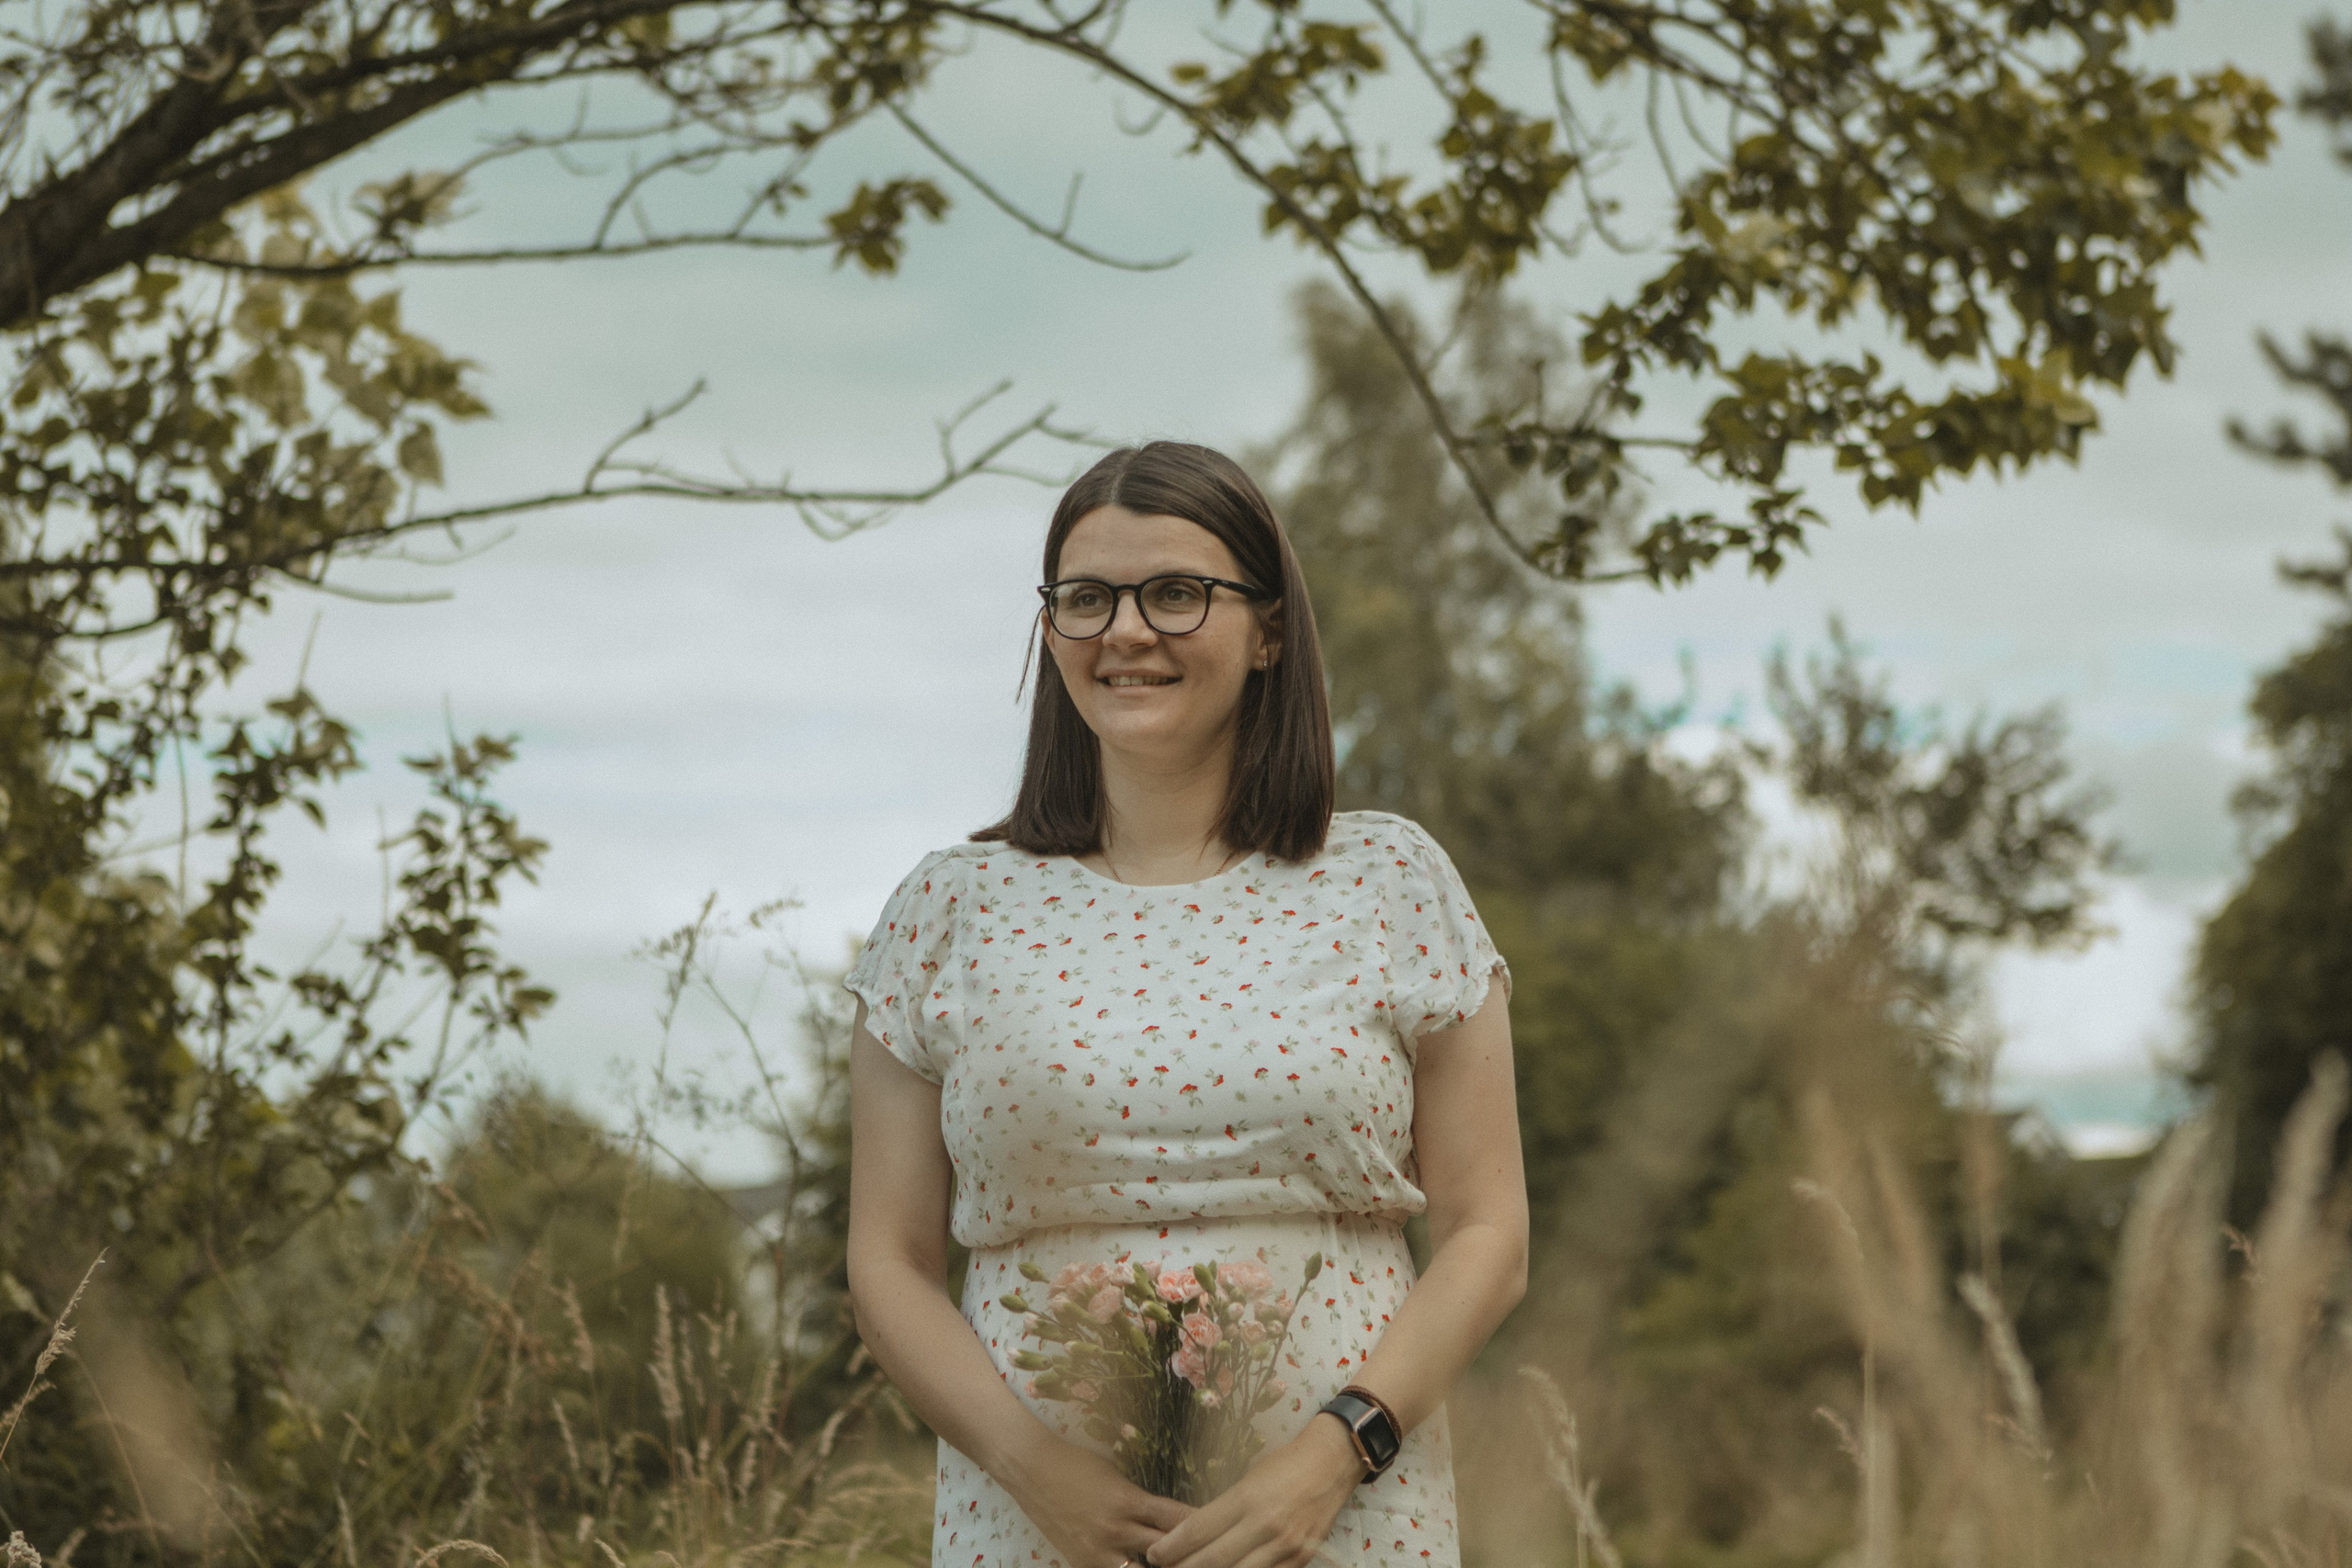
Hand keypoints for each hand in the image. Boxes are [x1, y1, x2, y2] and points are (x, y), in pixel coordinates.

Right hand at [1000, 1433, 1193, 1567]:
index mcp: (1128, 1500)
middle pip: (1164, 1550)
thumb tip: (1176, 1516)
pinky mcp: (1081, 1563)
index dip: (1201, 1526)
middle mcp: (1115, 1529)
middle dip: (1188, 1553)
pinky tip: (1145, 1567)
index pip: (1176, 1519)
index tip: (1223, 1529)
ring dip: (1161, 1565)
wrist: (1031, 1469)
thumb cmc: (1077, 1464)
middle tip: (1210, 1551)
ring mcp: (1096, 1551)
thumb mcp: (1117, 1475)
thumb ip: (1144, 1500)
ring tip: (1179, 1563)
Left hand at [1143, 1414, 1363, 1567]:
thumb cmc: (1285, 1463)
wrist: (1332, 1461)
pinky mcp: (1302, 1558)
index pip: (1199, 1528)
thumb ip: (1225, 1509)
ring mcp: (1286, 1544)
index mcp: (1247, 1497)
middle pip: (1214, 1559)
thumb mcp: (1248, 1478)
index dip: (1173, 1547)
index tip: (1155, 1555)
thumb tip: (1196, 1534)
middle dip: (1184, 1567)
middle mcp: (1265, 1523)